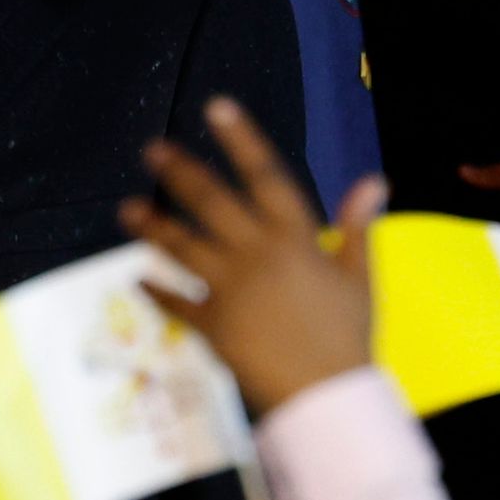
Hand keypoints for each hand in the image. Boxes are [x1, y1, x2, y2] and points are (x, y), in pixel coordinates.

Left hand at [125, 99, 379, 417]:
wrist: (327, 392)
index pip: (266, 175)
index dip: (241, 139)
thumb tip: (373, 182)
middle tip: (153, 149)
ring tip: (127, 208)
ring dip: (152, 227)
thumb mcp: (360, 276)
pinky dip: (157, 292)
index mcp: (297, 238)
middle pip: (212, 202)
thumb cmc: (349, 333)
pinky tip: (137, 280)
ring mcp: (229, 289)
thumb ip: (358, 227)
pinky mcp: (211, 324)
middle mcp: (257, 255)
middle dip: (180, 173)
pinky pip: (177, 303)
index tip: (217, 108)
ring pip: (182, 247)